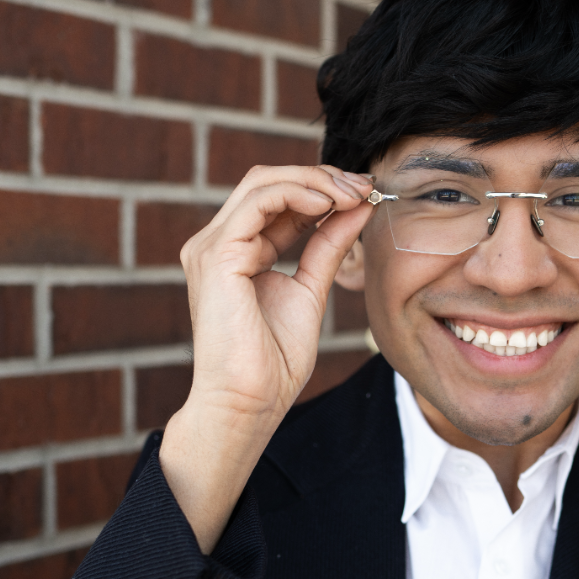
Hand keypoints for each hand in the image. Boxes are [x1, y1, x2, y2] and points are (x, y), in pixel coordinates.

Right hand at [160, 164, 373, 550]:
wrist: (249, 402)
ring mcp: (212, 246)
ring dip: (315, 180)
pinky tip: (329, 203)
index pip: (277, 199)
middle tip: (364, 185)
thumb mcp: (311, 289)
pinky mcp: (217, 254)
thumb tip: (358, 206)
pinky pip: (259, 201)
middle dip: (321, 177)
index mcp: (236, 252)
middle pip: (268, 181)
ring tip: (353, 193)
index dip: (322, 188)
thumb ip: (329, 245)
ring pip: (262, 182)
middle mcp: (218, 243)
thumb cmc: (273, 363)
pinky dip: (298, 193)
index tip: (365, 192)